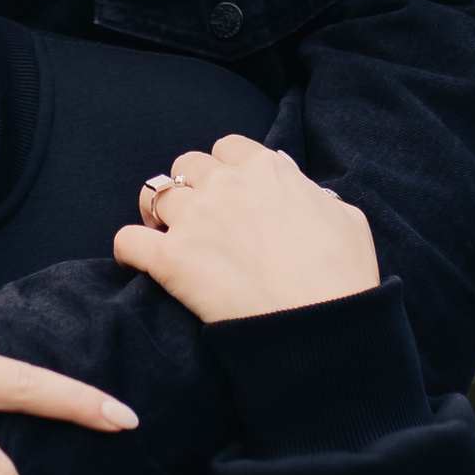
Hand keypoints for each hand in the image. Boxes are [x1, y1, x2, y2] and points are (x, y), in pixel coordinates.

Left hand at [112, 134, 380, 324]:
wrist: (321, 326)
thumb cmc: (343, 277)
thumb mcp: (347, 218)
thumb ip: (317, 196)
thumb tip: (306, 194)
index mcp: (267, 170)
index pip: (229, 148)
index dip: (226, 171)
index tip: (231, 193)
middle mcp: (225, 186)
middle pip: (187, 165)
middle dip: (190, 188)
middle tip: (199, 218)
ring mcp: (194, 220)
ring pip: (153, 196)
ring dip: (158, 215)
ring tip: (168, 238)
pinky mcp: (171, 260)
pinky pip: (127, 241)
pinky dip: (129, 250)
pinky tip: (139, 262)